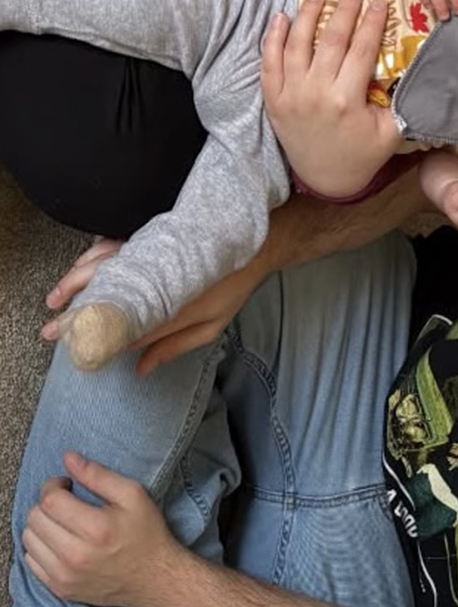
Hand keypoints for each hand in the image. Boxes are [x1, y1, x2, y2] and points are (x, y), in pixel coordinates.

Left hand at [22, 451, 180, 606]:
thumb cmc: (146, 533)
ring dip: (41, 524)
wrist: (154, 579)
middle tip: (66, 500)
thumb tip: (68, 458)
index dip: (53, 485)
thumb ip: (98, 474)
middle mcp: (75, 556)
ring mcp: (64, 576)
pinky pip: (30, 561)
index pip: (50, 501)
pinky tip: (60, 540)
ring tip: (62, 521)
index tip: (66, 484)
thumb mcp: (133, 495)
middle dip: (47, 503)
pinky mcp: (59, 589)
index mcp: (96, 529)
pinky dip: (40, 546)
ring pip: (28, 539)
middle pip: (35, 519)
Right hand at [42, 235, 265, 375]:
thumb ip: (174, 347)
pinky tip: (81, 266)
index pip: (122, 329)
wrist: (255, 241)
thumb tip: (140, 369)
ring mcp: (151, 255)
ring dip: (75, 284)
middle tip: (52, 331)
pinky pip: (114, 244)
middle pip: (104, 299)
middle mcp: (155, 281)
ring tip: (56, 299)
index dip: (95, 340)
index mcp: (168, 309)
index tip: (73, 350)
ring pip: (102, 270)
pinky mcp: (152, 237)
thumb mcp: (212, 327)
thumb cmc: (233, 287)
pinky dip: (93, 256)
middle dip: (74, 315)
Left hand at [262, 0, 399, 197]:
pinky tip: (281, 17)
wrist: (326, 180)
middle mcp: (315, 93)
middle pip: (331, 39)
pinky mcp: (273, 101)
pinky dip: (273, 38)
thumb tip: (417, 68)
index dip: (372, 22)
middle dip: (344, 9)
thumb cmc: (362, 154)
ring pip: (297, 44)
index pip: (361, 49)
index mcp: (346, 100)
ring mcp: (290, 96)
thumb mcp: (391, 132)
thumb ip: (402, 101)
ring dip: (307, 13)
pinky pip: (268, 63)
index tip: (380, 2)